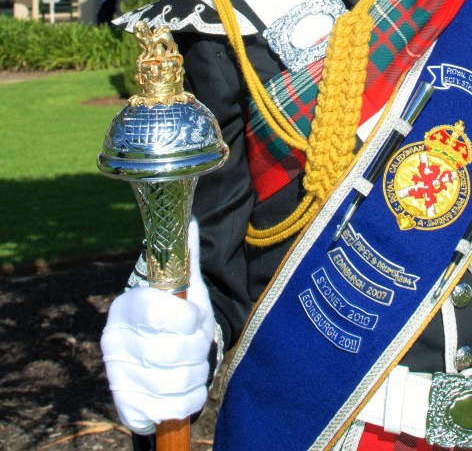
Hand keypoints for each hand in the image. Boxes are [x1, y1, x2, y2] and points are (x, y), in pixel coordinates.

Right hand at [101, 220, 214, 433]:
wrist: (152, 362)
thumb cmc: (171, 318)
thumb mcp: (181, 287)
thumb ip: (186, 257)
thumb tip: (191, 221)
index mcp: (125, 307)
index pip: (156, 312)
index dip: (187, 317)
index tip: (196, 316)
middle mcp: (114, 343)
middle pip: (172, 352)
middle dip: (198, 346)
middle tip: (199, 340)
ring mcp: (119, 378)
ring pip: (178, 381)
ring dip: (199, 372)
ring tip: (194, 361)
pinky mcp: (129, 408)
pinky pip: (175, 408)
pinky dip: (192, 398)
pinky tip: (187, 386)